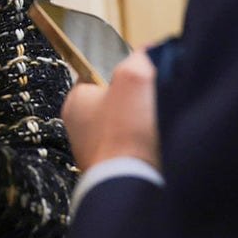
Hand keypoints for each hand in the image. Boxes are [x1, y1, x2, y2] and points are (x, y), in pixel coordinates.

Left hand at [61, 50, 159, 170]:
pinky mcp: (115, 172)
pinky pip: (136, 150)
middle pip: (115, 100)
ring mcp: (97, 153)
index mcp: (75, 101)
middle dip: (137, 97)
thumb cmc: (127, 131)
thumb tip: (148, 53)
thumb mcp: (134, 77)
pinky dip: (149, 146)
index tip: (142, 70)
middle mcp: (80, 128)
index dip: (122, 68)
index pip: (96, 73)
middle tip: (155, 96)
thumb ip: (140, 58)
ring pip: (128, 126)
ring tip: (161, 121)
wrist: (134, 185)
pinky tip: (161, 143)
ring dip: (146, 123)